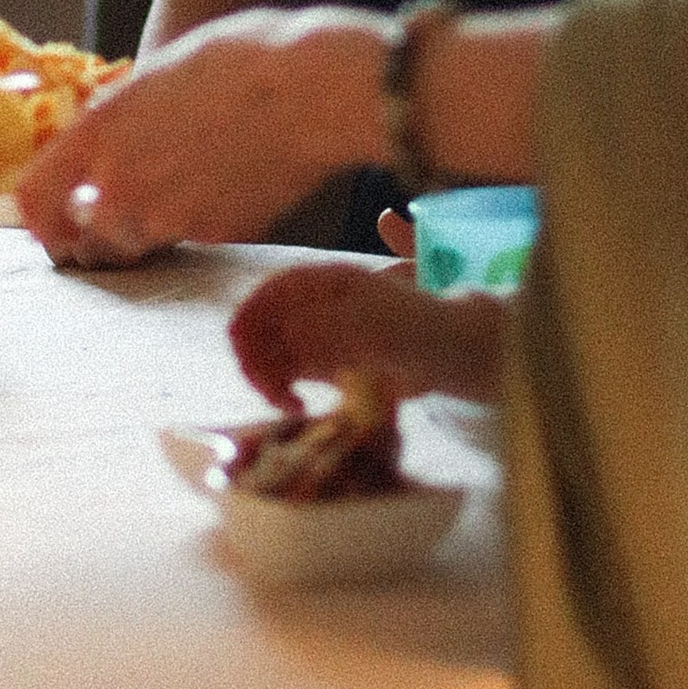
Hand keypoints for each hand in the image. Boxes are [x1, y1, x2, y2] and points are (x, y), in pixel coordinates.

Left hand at [18, 7, 386, 265]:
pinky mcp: (215, 234)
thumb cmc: (242, 60)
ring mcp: (169, 216)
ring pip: (143, 243)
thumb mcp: (159, 75)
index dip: (38, 222)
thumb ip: (121, 120)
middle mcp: (122, 182)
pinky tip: (234, 179)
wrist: (314, 89)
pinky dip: (205, 220)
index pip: (35, 201)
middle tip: (132, 205)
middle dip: (104, 229)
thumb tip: (108, 145)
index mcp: (99, 132)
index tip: (52, 226)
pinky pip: (195, 238)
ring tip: (192, 182)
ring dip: (153, 227)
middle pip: (90, 237)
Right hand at [229, 262, 509, 411]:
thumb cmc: (418, 328)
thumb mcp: (377, 323)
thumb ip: (331, 325)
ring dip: (265, 379)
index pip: (271, 292)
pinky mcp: (316, 365)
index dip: (252, 316)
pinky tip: (299, 407)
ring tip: (289, 404)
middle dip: (255, 355)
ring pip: (265, 353)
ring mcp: (312, 334)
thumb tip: (288, 336)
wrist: (443, 356)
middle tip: (270, 388)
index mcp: (324, 281)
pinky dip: (281, 393)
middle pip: (259, 324)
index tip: (244, 348)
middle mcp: (311, 305)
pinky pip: (281, 377)